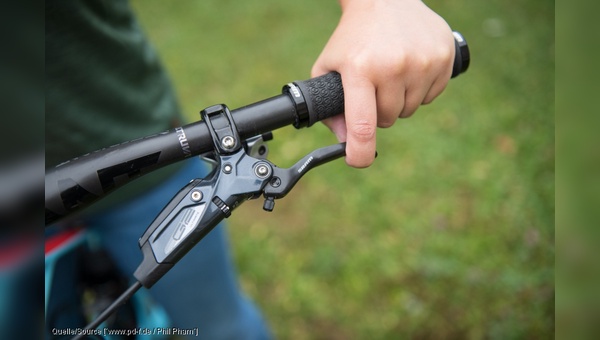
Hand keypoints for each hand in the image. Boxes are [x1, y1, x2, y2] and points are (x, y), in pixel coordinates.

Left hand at [312, 0, 454, 167]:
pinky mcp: (444, 56)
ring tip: (390, 75)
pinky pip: (432, 96)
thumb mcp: (328, 66)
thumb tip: (346, 141)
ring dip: (399, 101)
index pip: (363, 123)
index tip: (358, 161)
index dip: (360, 151)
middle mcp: (393, 65)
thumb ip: (329, 107)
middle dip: (378, 112)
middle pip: (388, 119)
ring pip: (411, 109)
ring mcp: (422, 61)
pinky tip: (409, 69)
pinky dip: (420, 90)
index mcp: (360, 69)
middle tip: (372, 89)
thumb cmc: (353, 37)